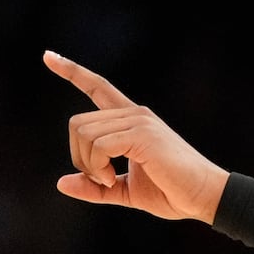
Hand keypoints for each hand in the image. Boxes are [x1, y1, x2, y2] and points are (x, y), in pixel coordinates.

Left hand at [43, 50, 229, 221]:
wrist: (204, 197)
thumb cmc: (172, 193)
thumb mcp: (125, 191)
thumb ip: (95, 186)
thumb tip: (61, 183)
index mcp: (131, 121)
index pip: (97, 86)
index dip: (72, 71)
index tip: (48, 56)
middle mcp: (134, 114)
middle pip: (78, 123)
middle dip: (79, 157)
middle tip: (100, 180)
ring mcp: (138, 122)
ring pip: (84, 133)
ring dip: (89, 164)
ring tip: (110, 180)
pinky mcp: (142, 134)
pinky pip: (99, 144)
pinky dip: (98, 167)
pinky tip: (112, 178)